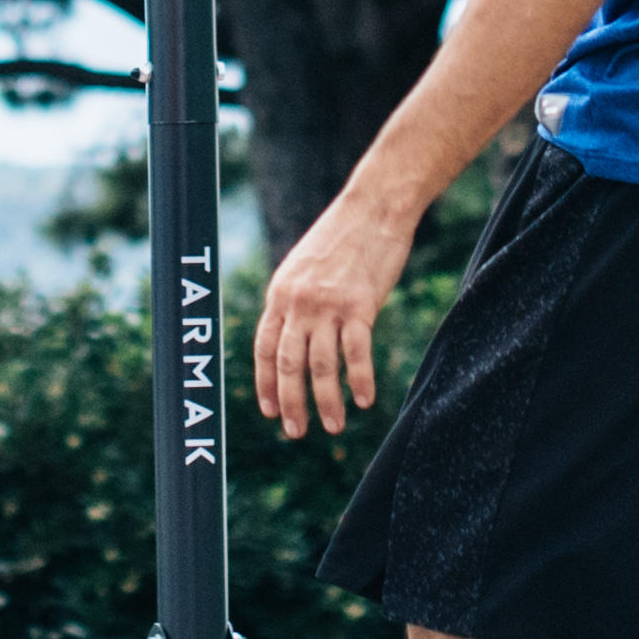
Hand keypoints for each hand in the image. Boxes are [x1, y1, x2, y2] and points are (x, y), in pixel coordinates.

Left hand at [254, 188, 415, 440]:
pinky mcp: (359, 305)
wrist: (374, 207)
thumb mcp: (304, 266)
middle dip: (291, 403)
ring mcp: (327, 305)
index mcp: (280, 293)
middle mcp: (298, 302)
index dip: (266, 383)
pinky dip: (359, 381)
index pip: (264, 348)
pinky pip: (356, 353)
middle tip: (296, 431)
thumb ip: (295, 299)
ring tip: (333, 426)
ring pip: (321, 366)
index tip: (270, 411)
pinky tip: (365, 401)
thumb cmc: (343, 236)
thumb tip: (294, 333)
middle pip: (288, 364)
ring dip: (326, 401)